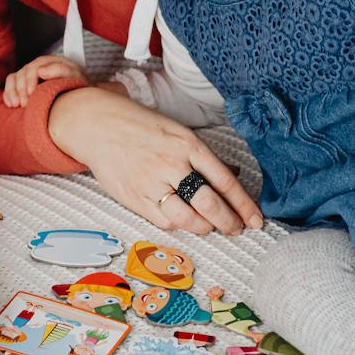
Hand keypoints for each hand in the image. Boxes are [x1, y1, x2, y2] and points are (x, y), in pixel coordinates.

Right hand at [2, 54, 86, 107]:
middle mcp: (36, 66)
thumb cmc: (77, 84)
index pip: (33, 68)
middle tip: (24, 104)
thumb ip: (60, 71)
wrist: (78, 93)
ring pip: (13, 79)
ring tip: (15, 105)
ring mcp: (28, 74)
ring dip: (12, 92)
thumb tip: (41, 71)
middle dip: (21, 90)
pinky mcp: (23, 84)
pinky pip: (10, 85)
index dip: (30, 81)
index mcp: (48, 62)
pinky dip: (8, 94)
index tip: (31, 94)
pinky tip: (11, 104)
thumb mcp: (75, 76)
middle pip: (21, 74)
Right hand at [47, 85, 262, 236]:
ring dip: (205, 227)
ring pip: (187, 218)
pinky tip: (184, 220)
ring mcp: (151, 183)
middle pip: (209, 204)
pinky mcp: (134, 198)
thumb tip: (233, 175)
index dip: (244, 205)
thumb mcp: (178, 133)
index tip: (256, 219)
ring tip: (212, 227)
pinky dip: (178, 224)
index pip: (225, 181)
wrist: (98, 125)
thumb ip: (203, 157)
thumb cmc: (142, 127)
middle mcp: (171, 164)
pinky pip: (163, 221)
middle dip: (229, 222)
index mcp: (188, 144)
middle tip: (237, 229)